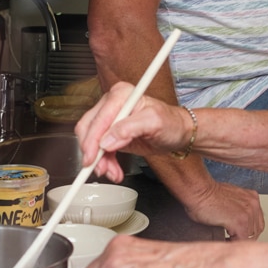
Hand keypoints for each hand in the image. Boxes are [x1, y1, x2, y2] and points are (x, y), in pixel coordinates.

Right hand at [75, 84, 190, 179]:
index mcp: (121, 94)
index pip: (99, 118)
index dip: (93, 140)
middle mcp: (112, 104)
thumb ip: (129, 128)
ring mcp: (110, 118)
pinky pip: (99, 149)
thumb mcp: (154, 122)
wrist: (177, 132)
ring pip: (92, 141)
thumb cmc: (171, 122)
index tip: (92, 158)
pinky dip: (104, 162)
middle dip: (94, 152)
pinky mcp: (111, 133)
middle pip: (89, 128)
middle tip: (100, 169)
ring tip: (112, 172)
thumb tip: (107, 140)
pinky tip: (113, 170)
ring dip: (100, 161)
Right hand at [183, 179, 264, 240]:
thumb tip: (237, 223)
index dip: (248, 231)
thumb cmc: (208, 195)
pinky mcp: (239, 223)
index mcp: (252, 198)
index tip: (239, 235)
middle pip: (256, 230)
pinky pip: (241, 241)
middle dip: (244, 237)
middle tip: (233, 240)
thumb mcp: (231, 199)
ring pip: (249, 237)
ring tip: (227, 240)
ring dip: (238, 240)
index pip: (258, 221)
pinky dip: (232, 243)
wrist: (199, 191)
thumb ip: (239, 208)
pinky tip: (224, 241)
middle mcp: (253, 205)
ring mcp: (248, 214)